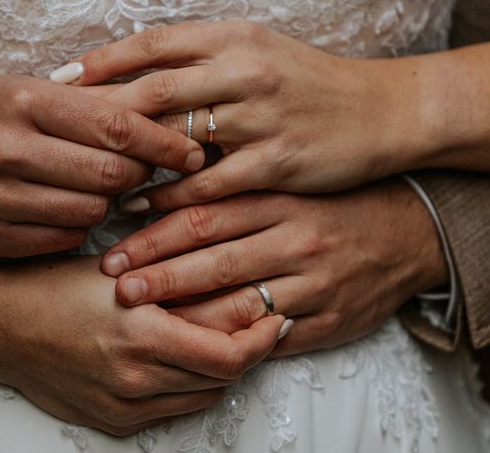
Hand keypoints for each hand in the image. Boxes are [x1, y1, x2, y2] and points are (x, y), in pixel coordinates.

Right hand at [0, 76, 204, 256]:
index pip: (117, 127)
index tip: (193, 154)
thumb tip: (161, 125)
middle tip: (141, 170)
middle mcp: (9, 150)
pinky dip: (78, 226)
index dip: (165, 143)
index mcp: (26, 103)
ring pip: (90, 213)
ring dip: (107, 203)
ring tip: (98, 187)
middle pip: (110, 175)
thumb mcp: (30, 91)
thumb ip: (91, 108)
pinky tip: (67, 208)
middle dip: (137, 175)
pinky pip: (64, 239)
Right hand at [0, 256, 284, 434]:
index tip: (276, 318)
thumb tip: (233, 278)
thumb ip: (177, 281)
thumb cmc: (55, 288)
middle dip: (250, 351)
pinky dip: (192, 388)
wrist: (1, 326)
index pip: (229, 353)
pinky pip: (174, 411)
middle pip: (222, 376)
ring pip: (203, 396)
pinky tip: (187, 361)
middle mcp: (136, 378)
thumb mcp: (120, 270)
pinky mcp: (114, 422)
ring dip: (222, 370)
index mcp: (141, 333)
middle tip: (260, 325)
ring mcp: (125, 406)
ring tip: (225, 339)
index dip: (263, 339)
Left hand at [70, 21, 435, 210]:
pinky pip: (209, 183)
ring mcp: (261, 116)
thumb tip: (145, 73)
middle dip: (102, 115)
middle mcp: (243, 70)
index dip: (101, 62)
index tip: (60, 83)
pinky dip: (170, 196)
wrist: (382, 111)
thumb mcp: (259, 54)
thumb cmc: (310, 85)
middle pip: (154, 89)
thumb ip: (205, 61)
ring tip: (92, 180)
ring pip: (177, 138)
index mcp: (234, 38)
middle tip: (60, 138)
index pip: (153, 44)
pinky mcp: (276, 162)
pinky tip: (140, 207)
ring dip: (130, 161)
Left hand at [100, 180, 447, 355]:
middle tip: (115, 284)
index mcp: (280, 198)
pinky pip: (271, 338)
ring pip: (237, 303)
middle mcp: (294, 239)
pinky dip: (231, 342)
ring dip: (184, 311)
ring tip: (141, 316)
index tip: (118, 240)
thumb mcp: (289, 180)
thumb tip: (166, 195)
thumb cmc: (336, 202)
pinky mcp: (330, 319)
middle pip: (212, 259)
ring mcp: (314, 283)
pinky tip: (197, 345)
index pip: (204, 214)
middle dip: (157, 274)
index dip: (155, 230)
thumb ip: (235, 188)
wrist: (410, 230)